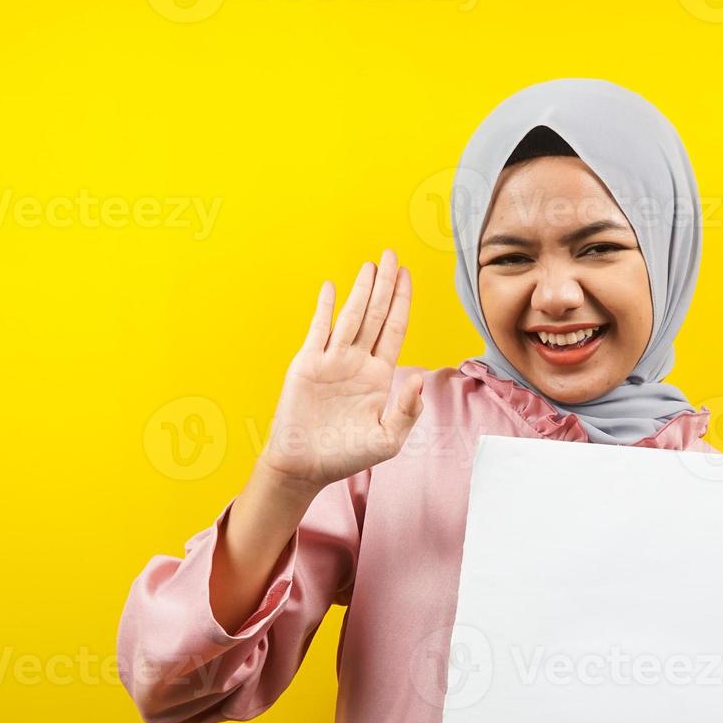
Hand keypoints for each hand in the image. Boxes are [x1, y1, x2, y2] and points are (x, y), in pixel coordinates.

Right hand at [259, 249, 423, 491]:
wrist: (305, 466)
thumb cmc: (346, 456)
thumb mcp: (387, 440)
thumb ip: (406, 411)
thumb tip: (418, 380)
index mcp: (378, 377)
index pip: (394, 330)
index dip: (402, 303)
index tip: (407, 276)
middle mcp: (357, 363)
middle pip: (375, 315)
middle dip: (385, 285)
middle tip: (393, 256)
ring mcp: (331, 361)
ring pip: (350, 317)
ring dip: (361, 291)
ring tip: (371, 265)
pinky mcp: (307, 364)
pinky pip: (318, 330)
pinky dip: (325, 308)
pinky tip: (332, 287)